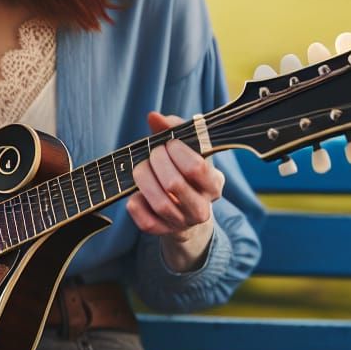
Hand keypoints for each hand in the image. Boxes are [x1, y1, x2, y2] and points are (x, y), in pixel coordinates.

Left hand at [127, 111, 225, 271]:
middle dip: (157, 162)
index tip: (168, 143)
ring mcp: (183, 222)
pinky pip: (147, 222)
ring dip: (144, 181)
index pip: (197, 166)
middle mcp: (202, 207)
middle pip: (174, 184)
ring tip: (140, 169)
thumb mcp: (185, 150)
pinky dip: (136, 205)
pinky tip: (136, 194)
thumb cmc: (184, 172)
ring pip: (160, 204)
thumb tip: (154, 117)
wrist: (185, 213)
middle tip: (152, 154)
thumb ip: (172, 130)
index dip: (177, 150)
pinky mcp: (164, 232)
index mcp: (214, 184)